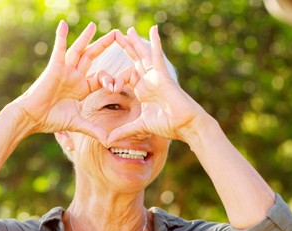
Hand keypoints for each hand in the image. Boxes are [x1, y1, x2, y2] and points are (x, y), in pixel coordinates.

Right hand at [14, 21, 117, 141]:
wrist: (32, 118)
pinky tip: (64, 24)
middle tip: (117, 34)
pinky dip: (61, 36)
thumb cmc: (51, 119)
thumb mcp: (77, 124)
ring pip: (79, 50)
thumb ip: (94, 130)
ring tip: (95, 25)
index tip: (123, 79)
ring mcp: (65, 70)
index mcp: (82, 87)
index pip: (102, 77)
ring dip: (87, 38)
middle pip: (93, 57)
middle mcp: (75, 76)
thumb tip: (109, 141)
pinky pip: (59, 49)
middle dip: (104, 46)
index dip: (113, 78)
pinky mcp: (55, 67)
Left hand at [107, 26, 206, 145]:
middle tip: (115, 35)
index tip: (109, 86)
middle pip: (134, 60)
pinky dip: (156, 42)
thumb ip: (123, 130)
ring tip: (128, 30)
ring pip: (144, 55)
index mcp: (143, 91)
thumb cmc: (167, 124)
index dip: (114, 79)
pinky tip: (153, 29)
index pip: (125, 77)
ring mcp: (156, 77)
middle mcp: (149, 81)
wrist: (184, 125)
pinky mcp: (163, 75)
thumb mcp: (140, 126)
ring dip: (136, 42)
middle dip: (125, 48)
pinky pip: (157, 56)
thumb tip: (107, 140)